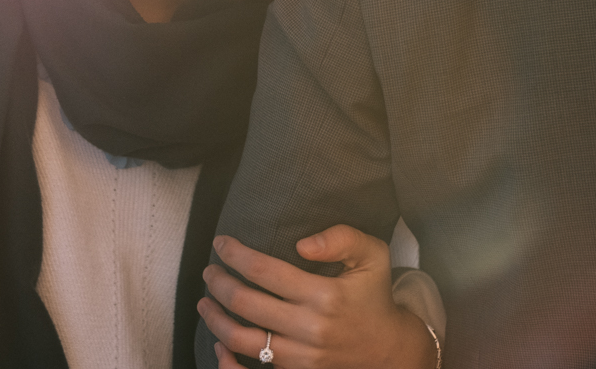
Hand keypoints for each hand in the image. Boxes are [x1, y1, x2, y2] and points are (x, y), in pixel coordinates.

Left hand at [199, 226, 436, 368]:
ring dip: (215, 319)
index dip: (235, 254)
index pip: (264, 271)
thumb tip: (302, 243)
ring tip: (205, 302)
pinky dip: (228, 361)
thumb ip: (342, 238)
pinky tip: (218, 343)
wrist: (389, 349)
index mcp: (324, 295)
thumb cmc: (374, 296)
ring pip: (242, 339)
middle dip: (218, 283)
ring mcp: (301, 356)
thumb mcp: (373, 256)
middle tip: (209, 271)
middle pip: (246, 303)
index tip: (221, 244)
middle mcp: (309, 328)